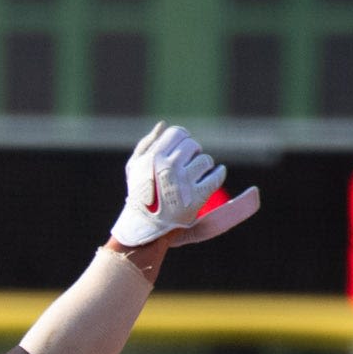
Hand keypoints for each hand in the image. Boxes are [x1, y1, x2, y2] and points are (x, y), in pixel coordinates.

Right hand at [111, 122, 257, 246]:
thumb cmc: (140, 195)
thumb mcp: (135, 168)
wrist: (143, 228)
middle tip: (187, 166)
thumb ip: (147, 144)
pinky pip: (216, 175)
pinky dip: (217, 174)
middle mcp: (167, 169)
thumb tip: (163, 125)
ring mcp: (183, 184)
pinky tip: (212, 177)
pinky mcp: (196, 198)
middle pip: (192, 145)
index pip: (178, 133)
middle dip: (192, 154)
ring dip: (204, 166)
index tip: (181, 151)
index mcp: (153, 158)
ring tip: (195, 176)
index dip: (181, 140)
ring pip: (206, 160)